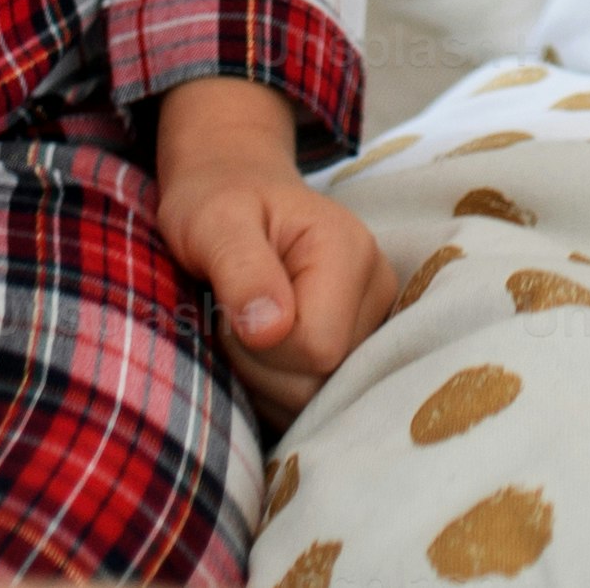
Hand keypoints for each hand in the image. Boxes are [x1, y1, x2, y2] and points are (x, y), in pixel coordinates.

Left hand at [154, 78, 399, 420]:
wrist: (235, 190)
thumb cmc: (218, 202)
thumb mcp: (212, 222)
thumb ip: (241, 270)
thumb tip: (269, 330)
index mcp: (350, 251)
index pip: (316, 348)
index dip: (259, 345)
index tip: (232, 306)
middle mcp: (377, 288)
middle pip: (319, 381)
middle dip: (259, 364)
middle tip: (234, 316)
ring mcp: (373, 318)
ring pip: (317, 398)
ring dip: (265, 378)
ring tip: (247, 326)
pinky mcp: (359, 343)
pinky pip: (316, 398)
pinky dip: (277, 386)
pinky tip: (264, 346)